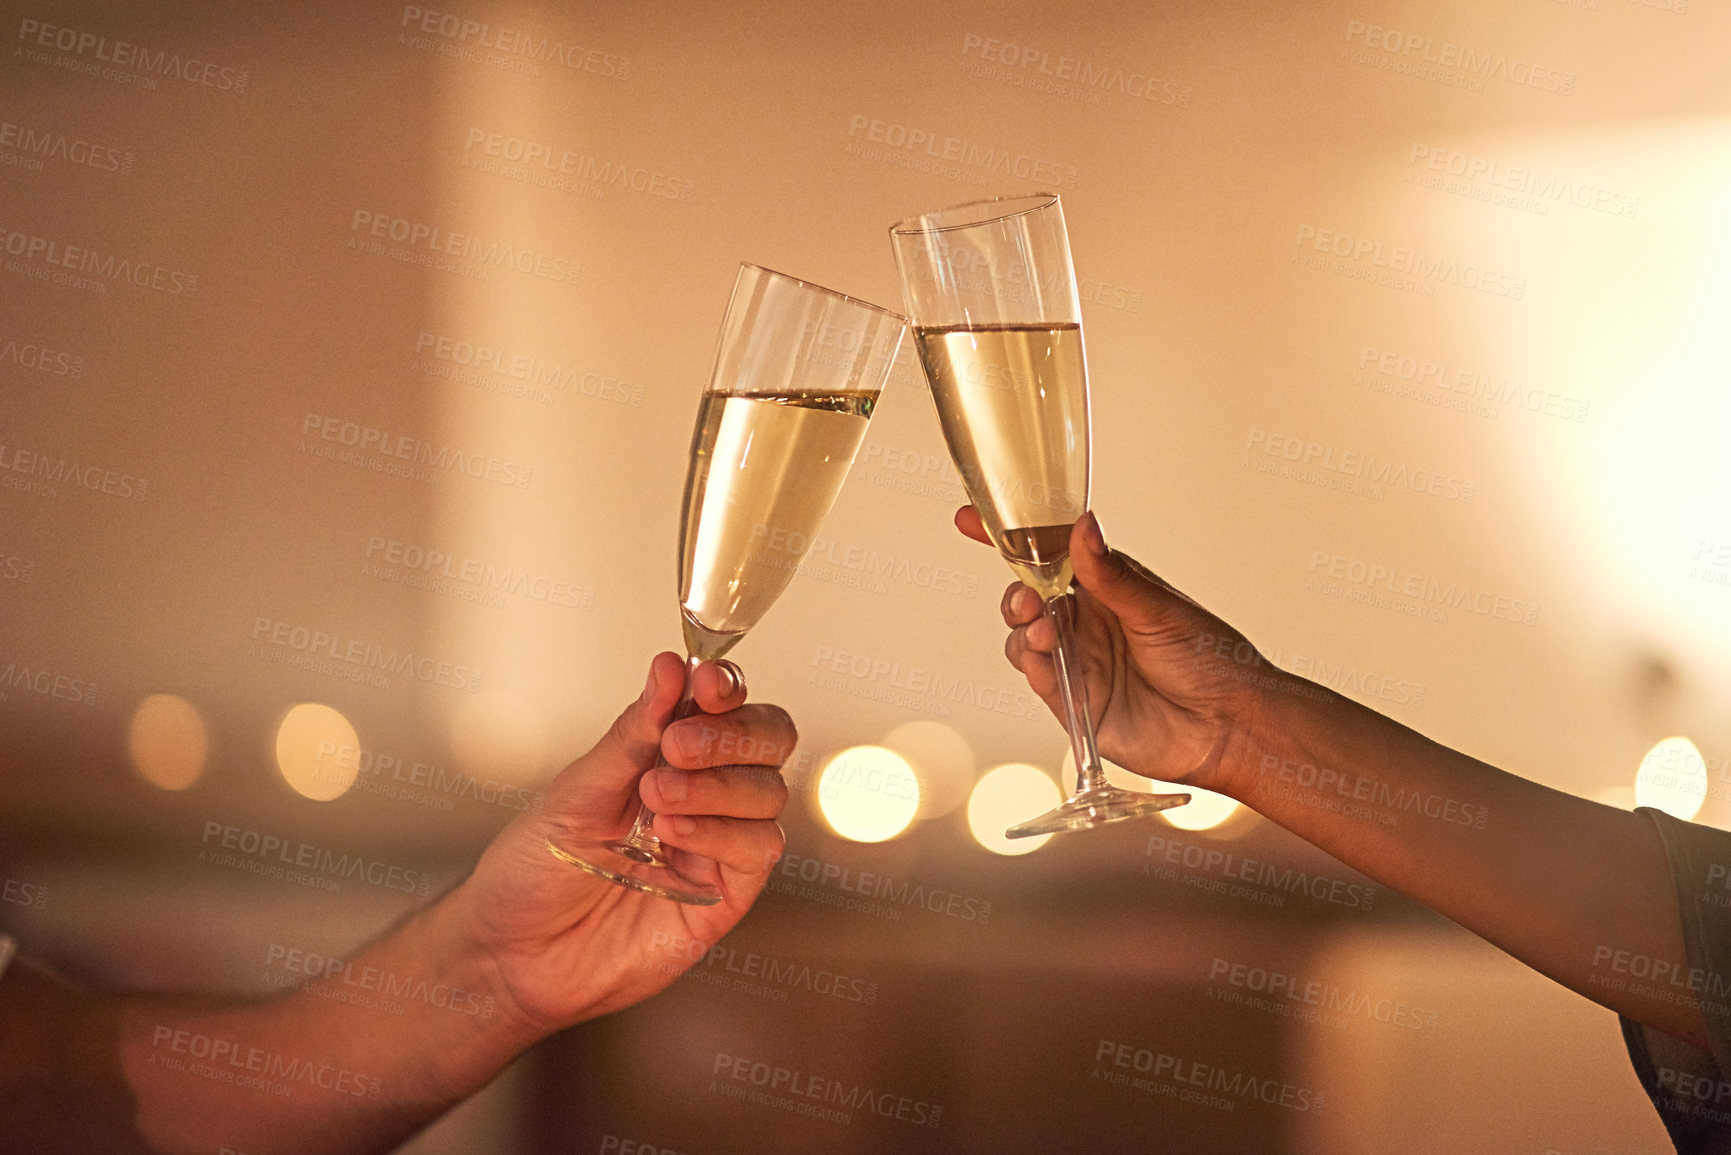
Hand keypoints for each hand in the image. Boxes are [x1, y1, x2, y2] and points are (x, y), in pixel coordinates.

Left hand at [454, 652, 793, 1029]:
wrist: (512, 955)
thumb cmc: (534, 870)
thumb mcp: (576, 789)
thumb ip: (633, 734)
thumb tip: (669, 667)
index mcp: (667, 756)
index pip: (727, 705)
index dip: (727, 686)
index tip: (705, 679)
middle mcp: (704, 793)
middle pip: (769, 739)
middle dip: (731, 732)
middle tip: (677, 745)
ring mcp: (717, 844)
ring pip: (768, 792)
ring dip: (717, 785)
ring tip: (656, 797)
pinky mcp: (725, 896)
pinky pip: (758, 849)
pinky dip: (723, 832)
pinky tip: (674, 832)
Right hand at [957, 506, 1269, 795]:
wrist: (1229, 726)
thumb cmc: (1211, 659)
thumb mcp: (1159, 608)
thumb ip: (1111, 574)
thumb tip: (1082, 526)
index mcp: (1108, 586)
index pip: (1050, 553)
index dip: (1010, 537)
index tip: (970, 518)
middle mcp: (1087, 621)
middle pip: (1026, 596)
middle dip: (1016, 592)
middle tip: (1028, 598)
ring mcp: (1078, 661)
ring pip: (1023, 637)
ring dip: (1023, 628)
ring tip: (1046, 632)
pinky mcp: (1073, 702)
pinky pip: (1037, 677)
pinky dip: (1032, 664)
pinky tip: (1046, 660)